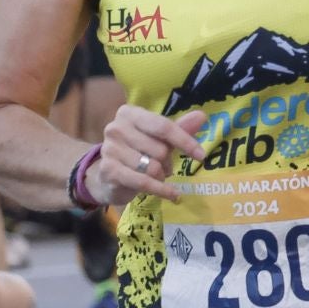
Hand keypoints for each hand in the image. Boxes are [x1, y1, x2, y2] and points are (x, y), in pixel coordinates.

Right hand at [91, 104, 207, 205]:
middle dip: (167, 162)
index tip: (201, 155)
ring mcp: (110, 149)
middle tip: (164, 167)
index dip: (185, 141)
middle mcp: (116, 128)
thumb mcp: (158, 139)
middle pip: (159, 149)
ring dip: (161, 175)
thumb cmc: (137, 152)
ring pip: (152, 167)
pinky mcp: (108, 170)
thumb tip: (201, 116)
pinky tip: (172, 194)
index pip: (163, 126)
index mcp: (129, 113)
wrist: (107, 175)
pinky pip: (143, 182)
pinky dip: (162, 190)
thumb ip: (179, 128)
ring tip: (156, 175)